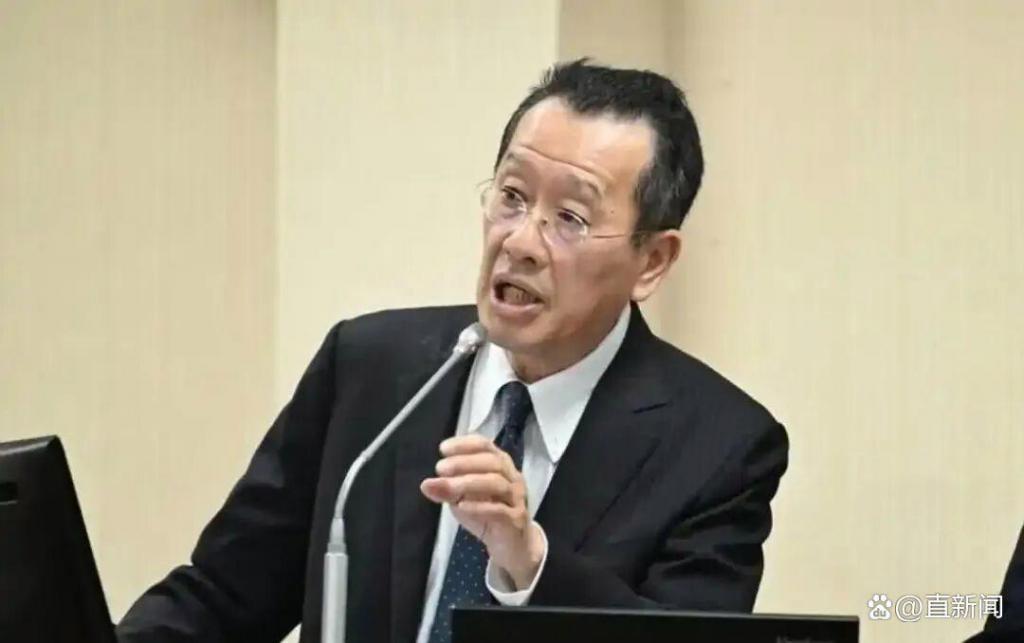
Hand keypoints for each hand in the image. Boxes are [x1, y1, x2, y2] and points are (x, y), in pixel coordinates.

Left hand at [420, 434, 544, 589]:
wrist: (511, 545)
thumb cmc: (487, 514)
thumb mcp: (462, 499)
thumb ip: (447, 490)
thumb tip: (426, 484)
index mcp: (500, 465)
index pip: (485, 445)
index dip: (464, 444)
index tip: (443, 449)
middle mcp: (512, 477)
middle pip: (493, 462)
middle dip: (464, 462)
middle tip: (440, 468)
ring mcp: (516, 498)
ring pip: (497, 483)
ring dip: (468, 483)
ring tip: (448, 486)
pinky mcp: (516, 520)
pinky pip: (500, 510)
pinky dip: (479, 506)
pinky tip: (461, 505)